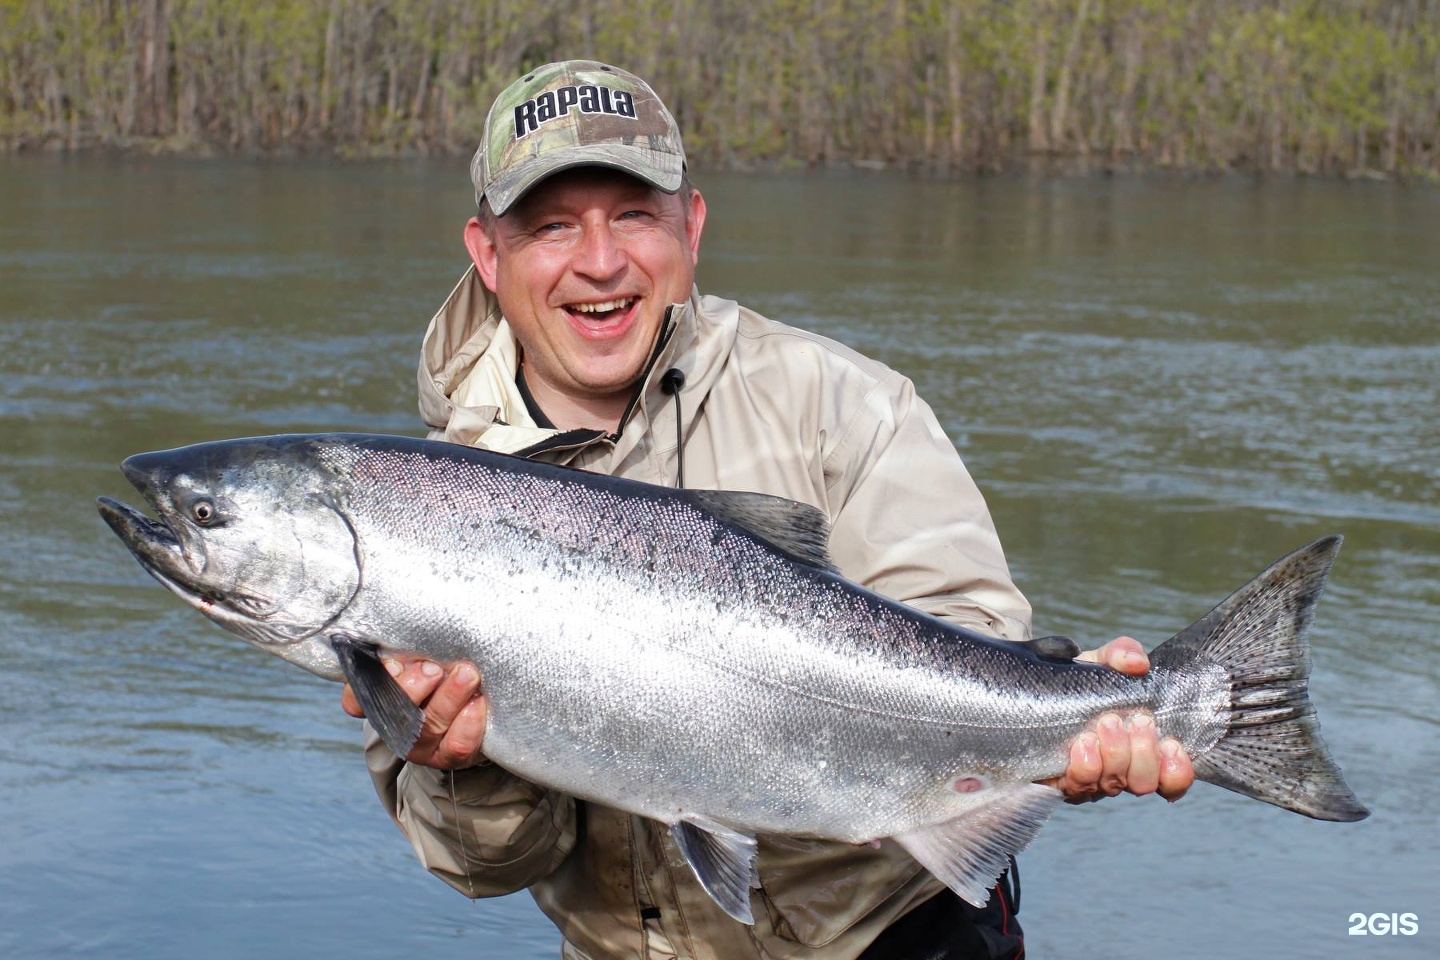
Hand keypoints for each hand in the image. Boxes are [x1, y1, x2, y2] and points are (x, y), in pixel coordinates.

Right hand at [342, 658, 488, 769]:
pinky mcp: (449, 755)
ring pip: (428, 727)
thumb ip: (409, 645)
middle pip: (394, 713)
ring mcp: (421, 744)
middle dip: (415, 688)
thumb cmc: (439, 663)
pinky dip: (469, 723)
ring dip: (448, 698)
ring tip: (467, 674)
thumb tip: (408, 611)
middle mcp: (395, 724)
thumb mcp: (420, 652)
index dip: (365, 690)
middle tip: (434, 668)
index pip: (357, 699)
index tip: (392, 666)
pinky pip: (457, 745)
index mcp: (378, 698)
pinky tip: (478, 700)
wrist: (469, 699)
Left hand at [1041, 636, 1194, 803]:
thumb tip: (1137, 662)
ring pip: (1114, 785)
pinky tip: (1084, 744)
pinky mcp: (1063, 782)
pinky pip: (1079, 787)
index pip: (1173, 780)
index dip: (1177, 771)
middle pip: (1143, 783)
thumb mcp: (1102, 661)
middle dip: (1143, 754)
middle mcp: (1121, 770)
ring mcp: (1092, 780)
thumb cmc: (1081, 680)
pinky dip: (1086, 767)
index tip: (1171, 745)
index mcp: (1142, 748)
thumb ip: (1123, 653)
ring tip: (1106, 724)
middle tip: (1135, 722)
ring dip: (1116, 756)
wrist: (1035, 689)